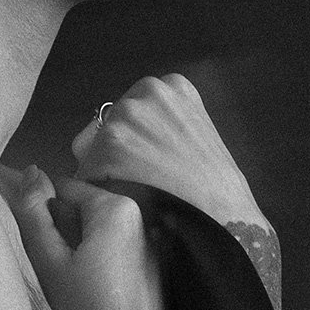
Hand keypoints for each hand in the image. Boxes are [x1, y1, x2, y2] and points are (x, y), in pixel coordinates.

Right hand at [2, 166, 172, 309]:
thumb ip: (34, 213)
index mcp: (114, 206)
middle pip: (78, 208)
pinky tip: (81, 290)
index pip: (61, 188)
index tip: (23, 236)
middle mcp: (136, 214)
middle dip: (56, 229)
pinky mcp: (146, 263)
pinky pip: (107, 248)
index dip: (36, 209)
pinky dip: (89, 261)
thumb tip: (27, 170)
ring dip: (71, 246)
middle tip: (42, 263)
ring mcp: (145, 239)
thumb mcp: (49, 260)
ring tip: (59, 279)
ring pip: (91, 230)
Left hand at [73, 73, 266, 230]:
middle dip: (115, 156)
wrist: (226, 221)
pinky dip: (93, 194)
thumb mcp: (199, 139)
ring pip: (90, 150)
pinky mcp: (108, 147)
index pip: (132, 109)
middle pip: (107, 126)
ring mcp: (125, 117)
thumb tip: (121, 139)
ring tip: (133, 199)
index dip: (136, 142)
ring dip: (102, 175)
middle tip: (139, 185)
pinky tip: (121, 208)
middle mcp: (146, 92)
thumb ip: (164, 128)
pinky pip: (83, 174)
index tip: (148, 163)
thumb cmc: (217, 192)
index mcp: (173, 87)